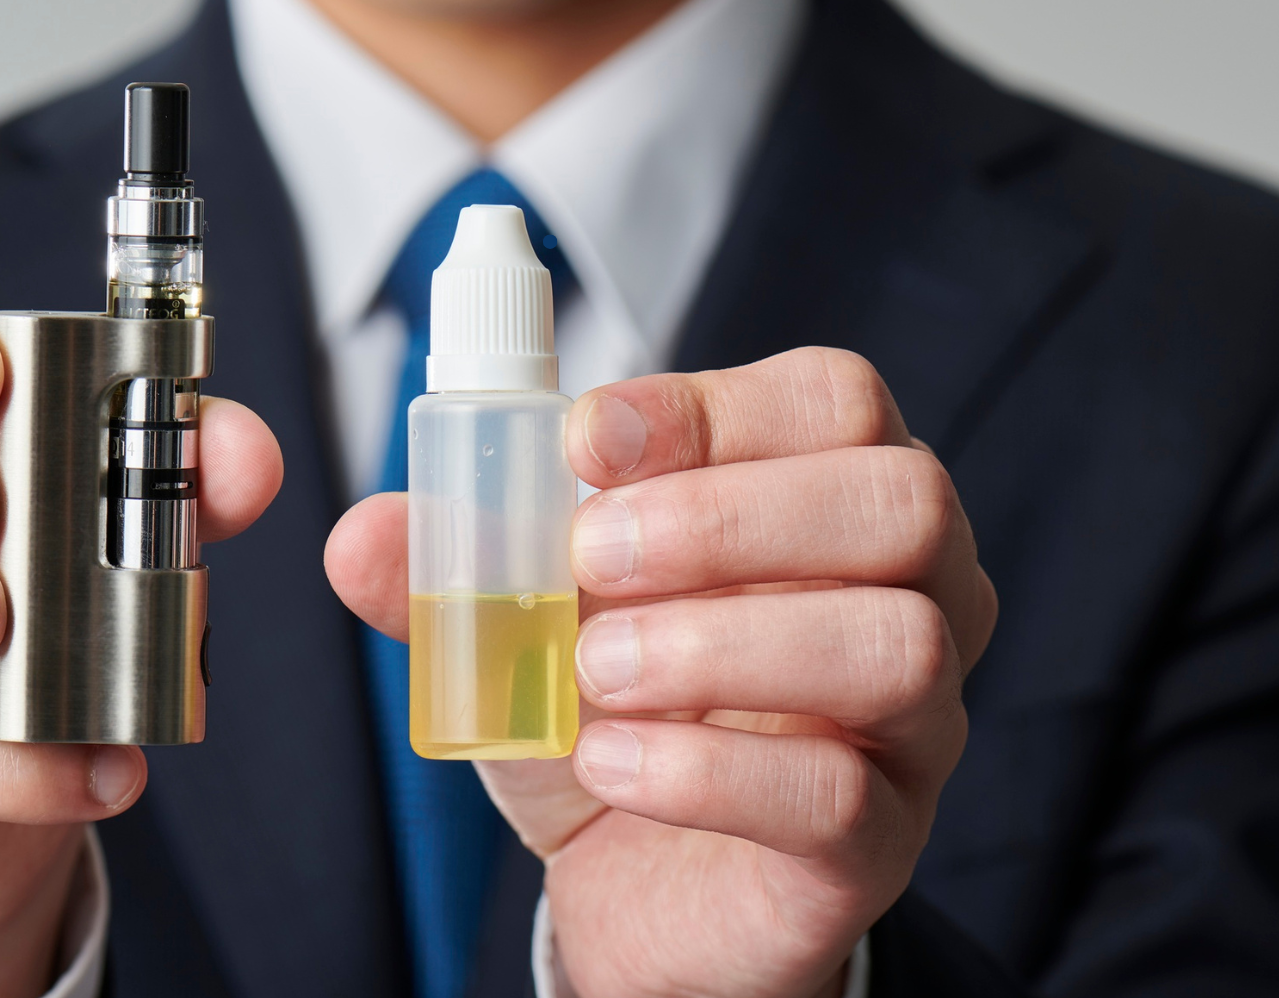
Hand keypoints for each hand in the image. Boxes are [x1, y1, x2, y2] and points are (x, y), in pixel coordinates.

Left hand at [326, 348, 994, 997]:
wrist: (631, 879)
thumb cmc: (613, 711)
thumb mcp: (526, 616)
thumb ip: (458, 563)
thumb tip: (364, 534)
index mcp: (833, 497)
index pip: (834, 399)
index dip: (713, 404)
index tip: (584, 442)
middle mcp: (914, 595)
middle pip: (900, 500)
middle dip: (726, 515)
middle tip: (591, 559)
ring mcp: (914, 724)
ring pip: (892, 642)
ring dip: (718, 642)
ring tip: (595, 669)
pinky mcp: (880, 843)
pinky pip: (837, 794)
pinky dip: (703, 769)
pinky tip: (609, 762)